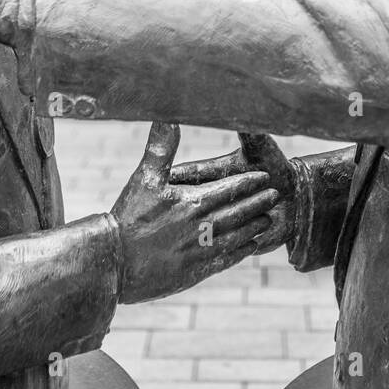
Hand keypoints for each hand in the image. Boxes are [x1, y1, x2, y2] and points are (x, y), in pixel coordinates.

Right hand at [112, 123, 278, 303]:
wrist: (113, 262)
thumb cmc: (127, 218)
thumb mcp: (144, 179)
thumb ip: (161, 148)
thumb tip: (168, 117)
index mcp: (192, 203)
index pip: (229, 189)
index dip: (248, 182)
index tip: (264, 177)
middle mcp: (201, 227)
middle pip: (238, 212)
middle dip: (258, 202)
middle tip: (276, 195)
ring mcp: (200, 251)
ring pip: (236, 236)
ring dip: (254, 227)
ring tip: (268, 219)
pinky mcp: (195, 271)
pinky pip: (225, 259)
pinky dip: (240, 251)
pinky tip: (251, 246)